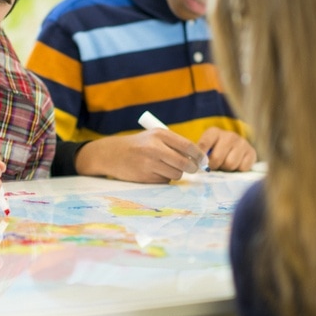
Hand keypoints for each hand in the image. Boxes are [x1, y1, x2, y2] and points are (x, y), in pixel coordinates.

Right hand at [74, 130, 203, 182]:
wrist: (112, 154)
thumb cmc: (138, 145)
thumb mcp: (154, 137)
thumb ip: (173, 145)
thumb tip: (197, 158)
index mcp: (159, 134)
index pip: (188, 146)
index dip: (199, 155)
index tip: (203, 161)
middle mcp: (155, 147)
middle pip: (184, 163)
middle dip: (192, 168)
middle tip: (192, 169)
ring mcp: (149, 163)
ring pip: (176, 174)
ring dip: (175, 173)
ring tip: (165, 168)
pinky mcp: (145, 176)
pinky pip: (165, 181)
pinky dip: (163, 178)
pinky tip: (153, 172)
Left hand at [198, 127, 256, 170]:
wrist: (234, 149)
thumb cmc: (215, 150)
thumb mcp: (204, 149)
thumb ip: (198, 155)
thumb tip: (194, 165)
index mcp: (213, 132)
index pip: (203, 144)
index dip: (200, 158)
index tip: (199, 165)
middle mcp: (229, 135)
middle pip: (216, 158)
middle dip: (213, 166)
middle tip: (213, 167)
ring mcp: (242, 142)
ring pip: (230, 164)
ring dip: (226, 168)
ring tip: (225, 165)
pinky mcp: (252, 152)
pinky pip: (243, 168)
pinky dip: (238, 170)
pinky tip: (236, 165)